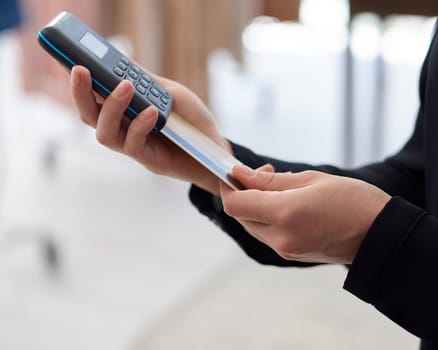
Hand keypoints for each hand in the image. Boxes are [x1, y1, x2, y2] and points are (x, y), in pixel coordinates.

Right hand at [70, 65, 231, 194]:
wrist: (216, 149)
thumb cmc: (194, 121)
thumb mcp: (172, 94)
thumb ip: (148, 83)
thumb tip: (123, 64)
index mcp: (126, 113)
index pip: (96, 99)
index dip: (82, 83)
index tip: (77, 63)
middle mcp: (125, 130)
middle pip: (90, 116)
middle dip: (81, 94)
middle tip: (81, 70)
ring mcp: (135, 146)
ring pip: (105, 134)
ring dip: (111, 108)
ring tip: (125, 87)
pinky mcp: (148, 160)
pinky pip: (133, 145)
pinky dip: (139, 125)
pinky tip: (151, 111)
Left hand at [220, 165, 390, 263]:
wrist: (380, 236)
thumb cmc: (352, 201)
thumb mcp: (311, 180)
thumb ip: (270, 181)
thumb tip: (241, 174)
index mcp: (284, 214)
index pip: (235, 204)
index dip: (228, 186)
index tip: (234, 172)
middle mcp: (279, 237)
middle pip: (240, 215)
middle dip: (243, 192)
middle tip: (263, 173)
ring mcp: (284, 249)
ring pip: (252, 225)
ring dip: (255, 205)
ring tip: (277, 185)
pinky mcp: (291, 255)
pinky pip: (267, 234)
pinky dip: (266, 217)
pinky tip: (283, 203)